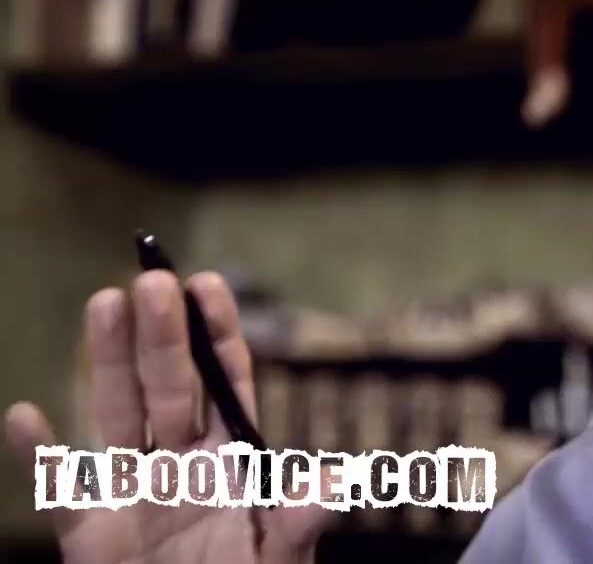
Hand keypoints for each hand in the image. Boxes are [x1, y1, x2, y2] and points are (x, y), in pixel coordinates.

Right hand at [5, 271, 332, 562]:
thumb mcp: (280, 556)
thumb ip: (300, 519)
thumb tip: (338, 479)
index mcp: (232, 461)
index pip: (224, 382)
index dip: (215, 333)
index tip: (204, 283)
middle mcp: (182, 464)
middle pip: (169, 387)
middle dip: (162, 335)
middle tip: (152, 280)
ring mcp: (136, 494)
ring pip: (117, 416)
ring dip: (109, 364)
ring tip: (103, 302)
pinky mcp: (93, 535)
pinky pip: (61, 492)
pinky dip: (38, 457)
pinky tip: (24, 416)